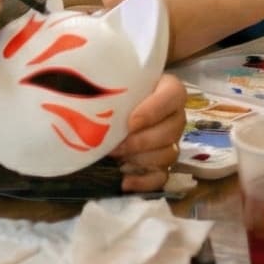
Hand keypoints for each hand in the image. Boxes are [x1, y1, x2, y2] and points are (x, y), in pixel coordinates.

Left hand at [111, 70, 184, 191]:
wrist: (114, 109)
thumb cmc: (116, 90)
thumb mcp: (116, 80)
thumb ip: (110, 82)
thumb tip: (87, 87)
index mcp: (170, 90)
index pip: (174, 95)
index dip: (153, 111)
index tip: (130, 122)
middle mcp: (175, 117)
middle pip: (171, 131)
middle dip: (141, 141)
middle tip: (116, 144)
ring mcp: (171, 143)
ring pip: (167, 155)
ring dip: (139, 159)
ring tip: (116, 157)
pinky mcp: (162, 165)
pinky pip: (161, 178)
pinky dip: (143, 182)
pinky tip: (125, 182)